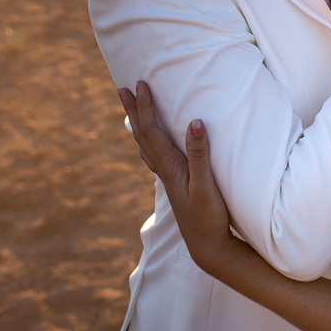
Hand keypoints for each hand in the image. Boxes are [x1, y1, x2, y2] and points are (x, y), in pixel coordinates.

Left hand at [118, 81, 236, 270]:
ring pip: (146, 145)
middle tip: (122, 89)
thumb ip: (199, 154)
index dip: (145, 106)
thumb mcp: (206, 185)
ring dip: (138, 124)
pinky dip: (149, 142)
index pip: (151, 130)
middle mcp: (164, 170)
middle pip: (142, 135)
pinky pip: (155, 156)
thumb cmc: (208, 217)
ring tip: (132, 110)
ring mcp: (168, 178)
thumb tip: (194, 122)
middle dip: (133, 110)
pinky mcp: (176, 183)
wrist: (208, 246)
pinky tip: (152, 145)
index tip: (140, 84)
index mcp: (169, 166)